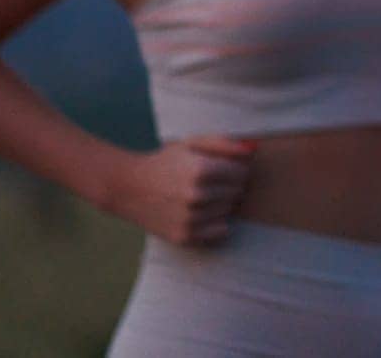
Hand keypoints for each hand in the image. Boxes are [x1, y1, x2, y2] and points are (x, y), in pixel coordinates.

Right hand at [106, 135, 256, 245]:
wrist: (128, 188)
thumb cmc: (165, 162)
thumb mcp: (192, 143)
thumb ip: (224, 144)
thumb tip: (252, 150)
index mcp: (201, 170)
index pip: (242, 174)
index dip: (235, 169)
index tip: (222, 168)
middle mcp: (196, 196)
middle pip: (237, 193)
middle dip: (229, 186)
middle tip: (210, 182)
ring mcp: (190, 219)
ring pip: (229, 212)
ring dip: (221, 204)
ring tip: (201, 196)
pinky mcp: (184, 236)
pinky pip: (220, 232)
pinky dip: (215, 223)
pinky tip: (201, 213)